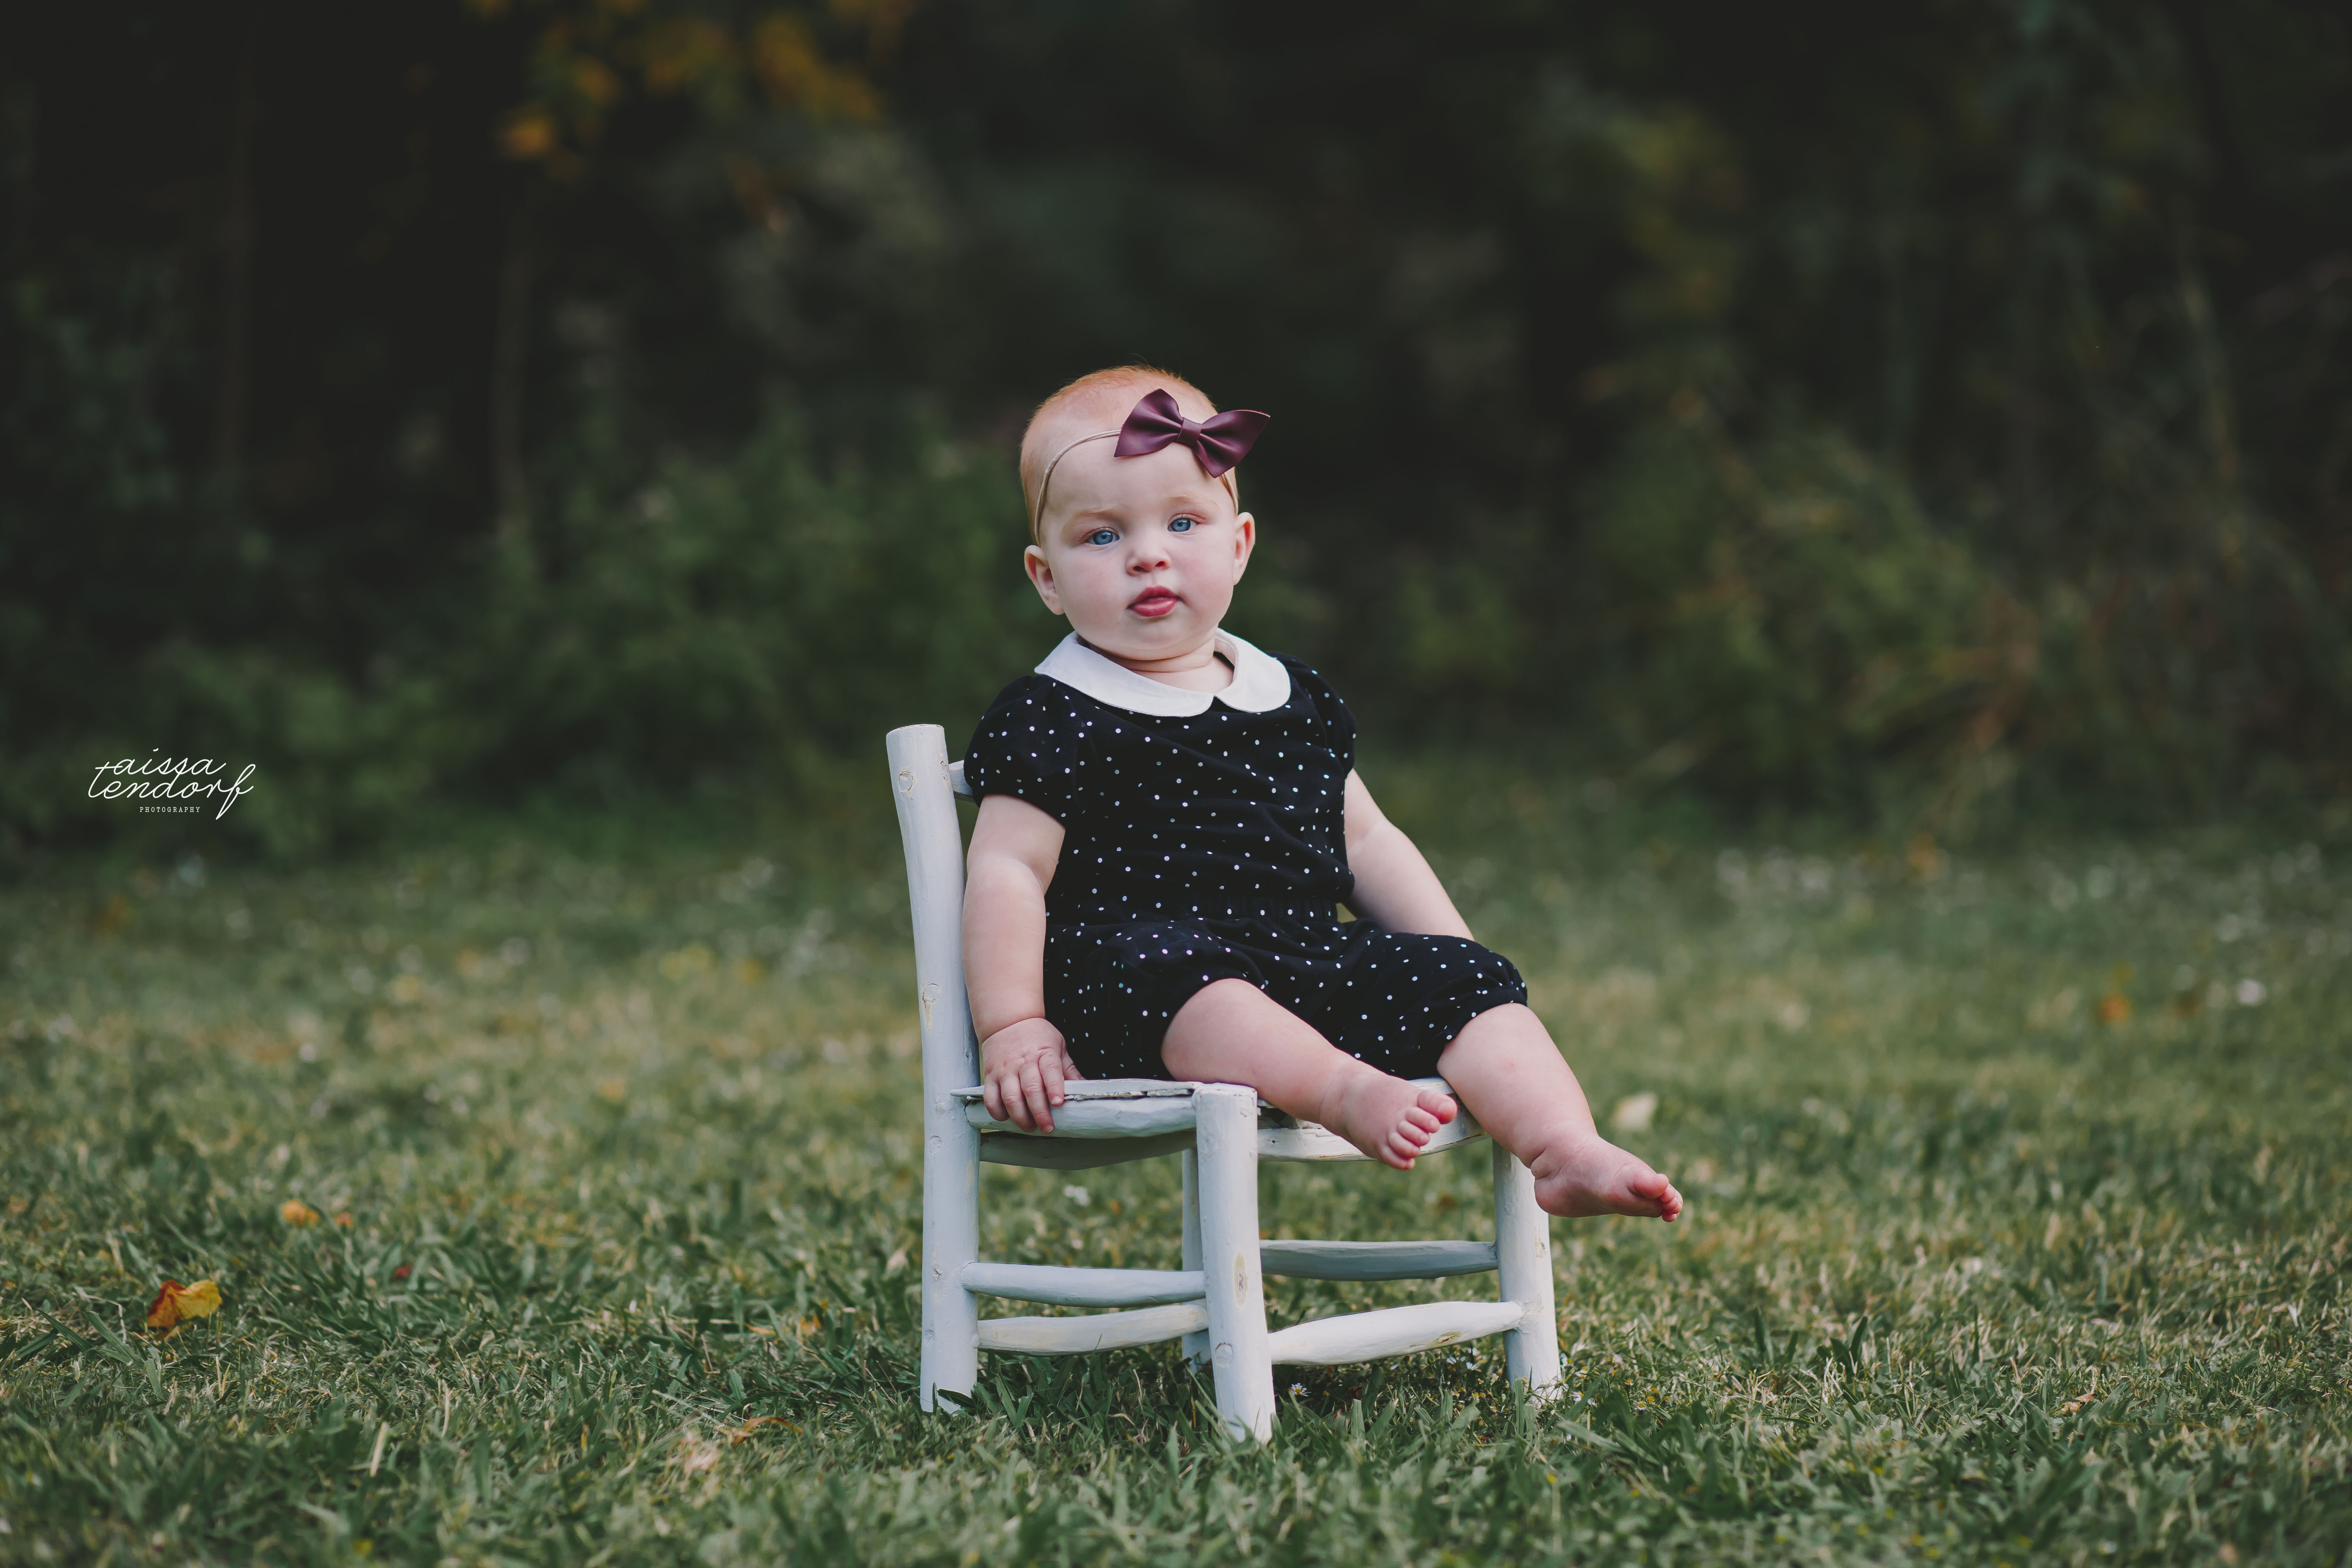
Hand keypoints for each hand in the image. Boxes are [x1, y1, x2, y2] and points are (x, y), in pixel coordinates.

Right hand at [980, 1017, 1080, 1132]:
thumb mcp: (1058, 1046)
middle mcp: (1023, 1062)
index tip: (1058, 1103)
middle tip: (1047, 1127)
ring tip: (1030, 1127)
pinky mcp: (990, 1077)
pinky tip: (1008, 1118)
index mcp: (1044, 1053)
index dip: (1054, 1088)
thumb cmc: (1037, 1036)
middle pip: (1030, 1089)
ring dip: (1020, 1117)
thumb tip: (1085, 1088)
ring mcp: (1005, 1070)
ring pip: (1010, 1097)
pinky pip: (991, 1099)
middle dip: (1040, 1112)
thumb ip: (1069, 1069)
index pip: (1050, 1070)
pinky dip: (998, 1112)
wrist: (1008, 1022)